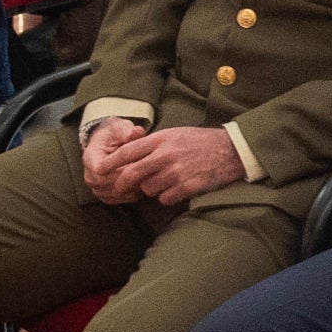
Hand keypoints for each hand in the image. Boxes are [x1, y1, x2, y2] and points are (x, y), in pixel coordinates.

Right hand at [79, 115, 150, 203]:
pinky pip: (119, 200)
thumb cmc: (114, 135)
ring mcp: (96, 188)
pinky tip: (141, 184)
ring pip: (116, 195)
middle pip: (110, 186)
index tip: (138, 163)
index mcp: (90, 159)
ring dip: (132, 188)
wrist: (109, 143)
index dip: (121, 170)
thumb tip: (136, 132)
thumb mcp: (119, 128)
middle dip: (130, 180)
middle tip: (147, 172)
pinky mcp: (105, 195)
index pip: (102, 172)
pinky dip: (131, 194)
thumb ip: (127, 130)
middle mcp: (90, 176)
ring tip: (146, 177)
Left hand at [114, 126, 246, 206]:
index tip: (100, 169)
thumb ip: (154, 144)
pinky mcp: (186, 187)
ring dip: (152, 189)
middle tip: (118, 190)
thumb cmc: (201, 141)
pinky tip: (178, 188)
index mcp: (162, 140)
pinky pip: (164, 198)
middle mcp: (166, 155)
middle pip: (132, 174)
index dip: (111, 162)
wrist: (231, 151)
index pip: (128, 151)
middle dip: (122, 184)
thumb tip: (131, 155)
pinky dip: (167, 196)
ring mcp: (176, 172)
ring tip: (165, 181)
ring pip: (148, 189)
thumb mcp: (175, 134)